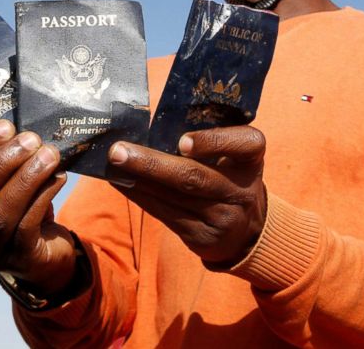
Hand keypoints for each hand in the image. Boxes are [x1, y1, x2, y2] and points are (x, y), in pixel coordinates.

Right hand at [0, 120, 76, 294]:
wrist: (45, 251)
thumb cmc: (19, 205)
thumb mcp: (2, 181)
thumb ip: (0, 155)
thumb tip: (17, 118)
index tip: (4, 126)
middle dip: (3, 161)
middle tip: (31, 139)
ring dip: (26, 178)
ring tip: (50, 154)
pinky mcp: (16, 260)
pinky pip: (26, 226)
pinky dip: (43, 196)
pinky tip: (59, 177)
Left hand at [107, 125, 266, 265]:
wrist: (247, 230)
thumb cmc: (229, 176)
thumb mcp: (232, 155)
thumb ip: (207, 139)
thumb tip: (152, 125)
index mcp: (252, 159)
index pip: (244, 143)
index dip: (213, 142)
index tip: (182, 141)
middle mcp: (242, 189)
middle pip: (194, 176)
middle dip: (151, 163)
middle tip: (118, 151)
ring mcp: (223, 218)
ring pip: (173, 197)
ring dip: (137, 180)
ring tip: (111, 165)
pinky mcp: (203, 237)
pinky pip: (165, 214)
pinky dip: (140, 196)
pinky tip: (121, 183)